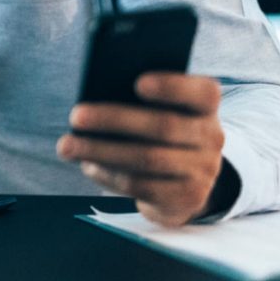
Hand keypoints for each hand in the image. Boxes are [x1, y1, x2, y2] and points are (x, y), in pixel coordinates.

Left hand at [57, 73, 226, 226]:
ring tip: (66, 146)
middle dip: (113, 119)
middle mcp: (212, 138)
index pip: (204, 93)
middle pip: (163, 126)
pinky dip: (109, 175)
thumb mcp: (160, 110)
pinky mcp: (187, 198)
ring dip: (100, 151)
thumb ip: (139, 100)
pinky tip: (87, 165)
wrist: (185, 180)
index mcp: (205, 107)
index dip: (173, 87)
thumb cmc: (158, 131)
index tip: (138, 82)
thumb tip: (94, 93)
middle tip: (75, 116)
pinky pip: (141, 186)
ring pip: (147, 159)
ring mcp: (203, 171)